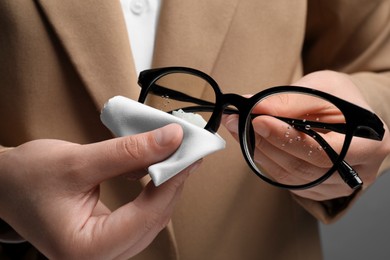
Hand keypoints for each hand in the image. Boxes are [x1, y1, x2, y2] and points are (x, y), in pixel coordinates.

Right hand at [0, 124, 199, 258]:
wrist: (6, 184)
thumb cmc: (27, 177)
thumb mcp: (78, 160)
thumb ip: (127, 152)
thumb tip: (169, 140)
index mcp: (84, 250)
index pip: (145, 218)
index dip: (171, 183)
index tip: (188, 154)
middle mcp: (97, 257)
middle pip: (152, 221)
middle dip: (172, 184)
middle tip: (187, 152)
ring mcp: (103, 249)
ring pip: (150, 220)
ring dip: (165, 187)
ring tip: (176, 158)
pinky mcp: (107, 235)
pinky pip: (140, 216)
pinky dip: (152, 192)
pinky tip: (158, 171)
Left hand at [223, 70, 389, 200]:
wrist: (346, 114)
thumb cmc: (339, 98)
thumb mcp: (321, 88)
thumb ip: (290, 100)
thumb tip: (253, 106)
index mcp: (370, 143)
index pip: (323, 150)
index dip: (287, 138)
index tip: (257, 120)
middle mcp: (357, 172)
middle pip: (303, 167)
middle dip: (264, 142)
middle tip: (238, 121)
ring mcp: (337, 185)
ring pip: (290, 176)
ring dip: (258, 151)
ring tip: (239, 128)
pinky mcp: (318, 189)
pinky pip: (286, 180)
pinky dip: (264, 160)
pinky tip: (251, 142)